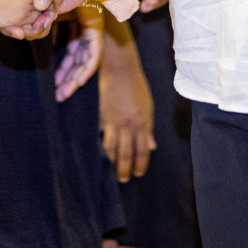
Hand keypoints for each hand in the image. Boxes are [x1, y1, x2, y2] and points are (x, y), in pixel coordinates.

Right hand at [0, 0, 49, 29]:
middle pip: (48, 0)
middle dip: (38, 4)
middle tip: (22, 4)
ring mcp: (29, 2)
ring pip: (38, 14)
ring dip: (28, 14)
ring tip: (10, 8)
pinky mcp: (19, 18)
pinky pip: (27, 24)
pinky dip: (20, 23)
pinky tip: (5, 14)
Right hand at [55, 6, 103, 101]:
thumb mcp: (51, 0)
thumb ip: (46, 18)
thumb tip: (38, 35)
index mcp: (75, 24)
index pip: (71, 53)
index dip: (65, 69)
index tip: (56, 81)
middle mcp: (84, 30)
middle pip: (77, 60)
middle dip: (68, 79)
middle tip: (58, 94)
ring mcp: (90, 31)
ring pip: (84, 61)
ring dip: (75, 79)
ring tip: (62, 93)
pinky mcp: (95, 31)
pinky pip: (93, 56)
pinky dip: (86, 70)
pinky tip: (78, 82)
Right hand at [99, 40, 155, 181]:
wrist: (119, 68)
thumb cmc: (135, 86)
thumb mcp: (147, 107)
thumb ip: (148, 128)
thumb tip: (152, 146)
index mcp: (143, 123)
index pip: (143, 151)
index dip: (141, 164)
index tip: (138, 173)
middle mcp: (128, 126)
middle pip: (126, 154)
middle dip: (124, 170)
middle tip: (123, 180)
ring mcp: (112, 122)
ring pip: (111, 149)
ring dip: (110, 163)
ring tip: (109, 172)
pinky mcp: (99, 117)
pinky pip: (98, 136)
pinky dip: (96, 147)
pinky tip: (95, 155)